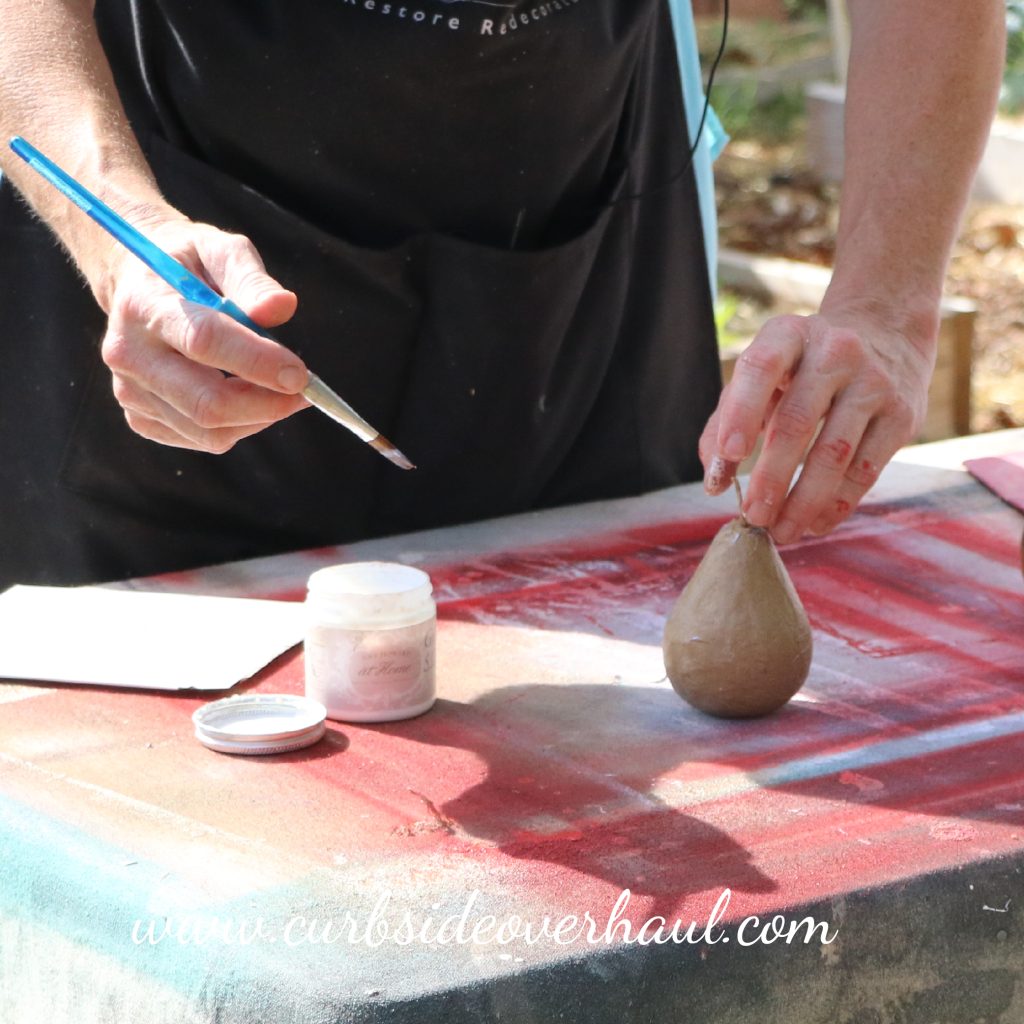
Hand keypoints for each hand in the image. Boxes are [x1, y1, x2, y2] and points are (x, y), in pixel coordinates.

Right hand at [100, 219, 309, 452]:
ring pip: (209, 431)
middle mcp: (130, 354)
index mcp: (145, 305)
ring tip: (279, 389)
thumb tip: (282, 307)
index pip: (204, 341)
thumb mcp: (221, 250)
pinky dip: (238, 426)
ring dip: (259, 417)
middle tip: (304, 391)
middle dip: (267, 404)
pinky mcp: (140, 417)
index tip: (301, 374)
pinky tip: (247, 396)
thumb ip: (252, 279)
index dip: (258, 361)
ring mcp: (130, 391)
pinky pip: (202, 439)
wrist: (137, 284)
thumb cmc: (190, 265)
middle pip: (206, 402)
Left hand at [699, 307, 936, 543]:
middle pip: (796, 422)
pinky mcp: (902, 415)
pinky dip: (837, 505)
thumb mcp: (763, 376)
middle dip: (770, 478)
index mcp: (788, 335)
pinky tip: (815, 524)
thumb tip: (715, 480)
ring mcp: (874, 383)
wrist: (887, 332)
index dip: (742, 412)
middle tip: (752, 516)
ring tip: (780, 532)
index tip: (729, 455)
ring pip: (834, 454)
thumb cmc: (803, 367)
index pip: (761, 368)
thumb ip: (727, 420)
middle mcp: (835, 352)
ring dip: (803, 502)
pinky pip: (866, 470)